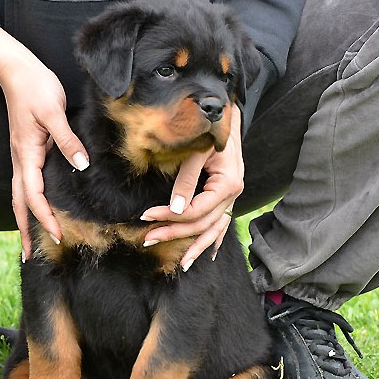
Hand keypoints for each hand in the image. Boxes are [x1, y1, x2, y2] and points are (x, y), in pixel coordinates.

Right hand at [0, 24, 88, 259]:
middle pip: (20, 204)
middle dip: (25, 230)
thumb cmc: (35, 88)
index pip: (34, 196)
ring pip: (20, 196)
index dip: (46, 218)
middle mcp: (20, 160)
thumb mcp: (54, 111)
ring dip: (25, 219)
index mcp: (26, 155)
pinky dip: (29, 202)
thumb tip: (81, 164)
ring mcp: (21, 156)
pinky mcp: (26, 151)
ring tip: (29, 241)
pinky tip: (36, 208)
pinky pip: (26, 184)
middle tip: (29, 256)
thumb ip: (68, 140)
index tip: (58, 235)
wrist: (16, 70)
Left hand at [140, 105, 244, 270]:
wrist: (227, 113)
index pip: (196, 211)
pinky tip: (206, 254)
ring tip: (183, 265)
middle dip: (174, 233)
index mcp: (228, 183)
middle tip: (148, 240)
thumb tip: (175, 209)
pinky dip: (214, 239)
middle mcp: (234, 194)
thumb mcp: (196, 151)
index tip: (145, 215)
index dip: (169, 216)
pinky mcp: (228, 196)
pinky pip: (222, 223)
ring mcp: (233, 197)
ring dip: (196, 246)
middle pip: (202, 224)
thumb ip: (186, 180)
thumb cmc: (210, 127)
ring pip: (215, 229)